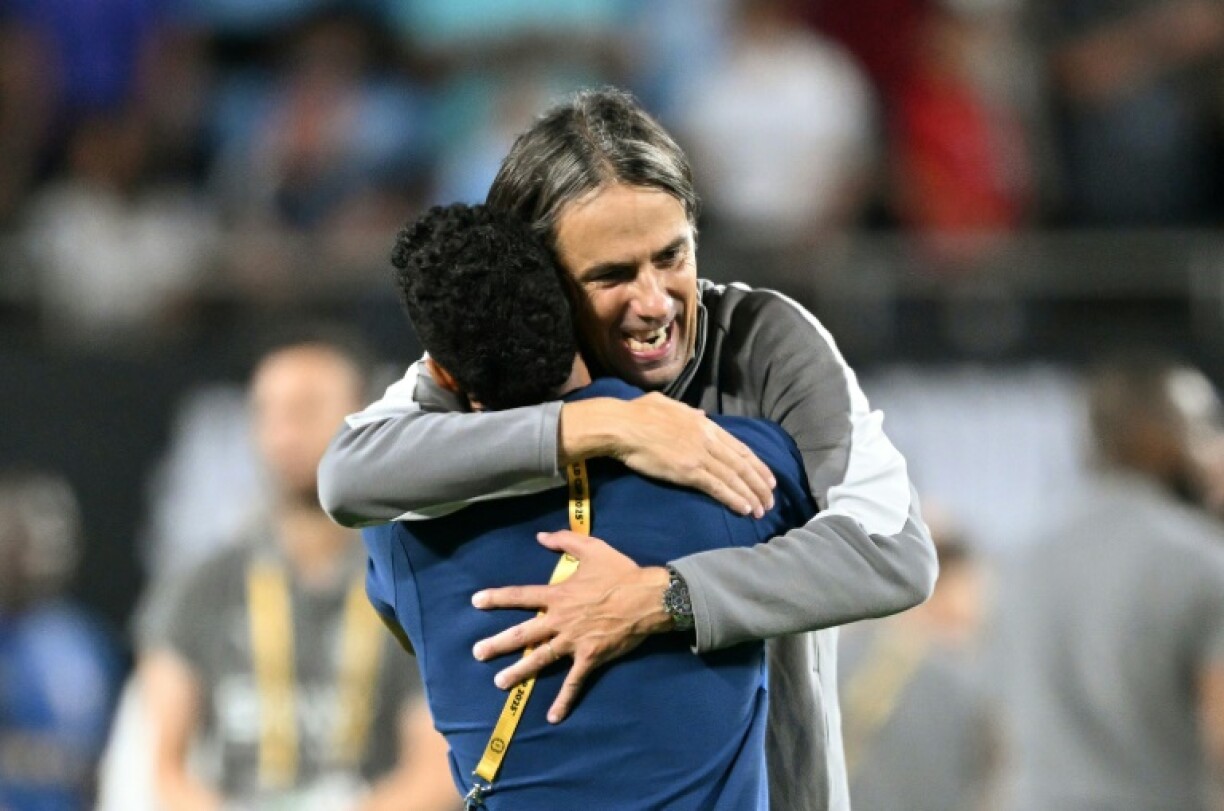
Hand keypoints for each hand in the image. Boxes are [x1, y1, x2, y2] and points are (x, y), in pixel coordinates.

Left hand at [470, 530, 672, 722]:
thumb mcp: (592, 549)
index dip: (497, 598)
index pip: (521, 596)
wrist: (648, 598)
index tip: (476, 602)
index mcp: (558, 595)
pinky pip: (574, 682)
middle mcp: (560, 620)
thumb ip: (564, 541)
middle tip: (477, 652)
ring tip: (499, 682)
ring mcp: (574, 641)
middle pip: (523, 634)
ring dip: (519, 672)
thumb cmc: (620, 573)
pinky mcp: (590, 658)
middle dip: (498, 644)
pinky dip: (563, 700)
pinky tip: (552, 717)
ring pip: (541, 659)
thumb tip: (540, 537)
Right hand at [562, 393, 775, 516]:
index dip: (757, 464)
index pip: (739, 447)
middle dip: (759, 483)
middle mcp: (708, 439)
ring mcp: (699, 455)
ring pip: (734, 477)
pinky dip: (733, 498)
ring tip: (762, 510)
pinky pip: (717, 487)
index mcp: (704, 424)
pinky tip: (744, 509)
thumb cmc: (638, 413)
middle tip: (771, 499)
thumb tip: (701, 414)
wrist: (623, 425)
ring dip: (751, 495)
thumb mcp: (669, 404)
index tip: (768, 477)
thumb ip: (689, 411)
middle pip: (742, 464)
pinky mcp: (688, 470)